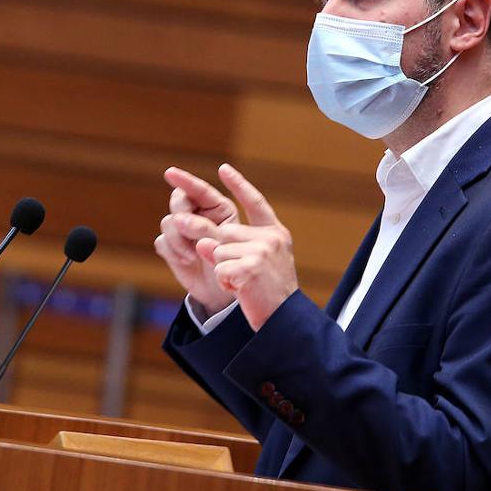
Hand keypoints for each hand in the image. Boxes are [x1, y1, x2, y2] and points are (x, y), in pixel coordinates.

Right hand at [155, 166, 238, 314]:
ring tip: (193, 255)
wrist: (224, 292)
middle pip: (178, 202)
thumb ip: (204, 228)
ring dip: (178, 240)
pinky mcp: (171, 247)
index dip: (185, 179)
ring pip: (168, 222)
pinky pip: (162, 241)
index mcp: (217, 207)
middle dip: (182, 217)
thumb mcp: (224, 243)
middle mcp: (198, 214)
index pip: (198, 188)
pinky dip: (172, 251)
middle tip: (188, 231)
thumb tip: (178, 219)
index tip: (170, 173)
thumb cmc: (233, 264)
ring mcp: (182, 230)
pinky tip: (187, 261)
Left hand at [171, 164, 296, 330]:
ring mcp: (261, 251)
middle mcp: (270, 238)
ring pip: (218, 250)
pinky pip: (219, 268)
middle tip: (238, 272)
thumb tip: (205, 242)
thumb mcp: (257, 263)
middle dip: (219, 251)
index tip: (223, 168)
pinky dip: (224, 282)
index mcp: (275, 233)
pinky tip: (242, 291)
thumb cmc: (270, 294)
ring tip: (244, 285)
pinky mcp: (250, 267)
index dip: (239, 185)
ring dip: (223, 270)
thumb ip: (235, 247)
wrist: (285, 322)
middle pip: (224, 232)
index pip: (255, 203)